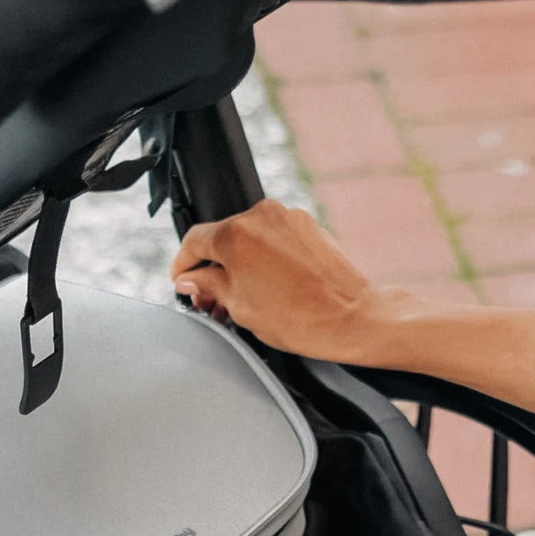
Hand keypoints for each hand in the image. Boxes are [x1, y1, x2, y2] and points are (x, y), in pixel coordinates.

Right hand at [169, 199, 391, 361]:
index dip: (183, 265)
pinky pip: (274, 239)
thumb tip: (192, 279)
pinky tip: (266, 286)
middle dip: (213, 269)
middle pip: (222, 238)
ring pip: (249, 238)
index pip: (194, 241)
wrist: (352, 318)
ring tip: (241, 297)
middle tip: (210, 299)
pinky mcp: (308, 225)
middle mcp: (261, 217)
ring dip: (240, 264)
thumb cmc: (301, 318)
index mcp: (236, 234)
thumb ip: (209, 286)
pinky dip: (264, 258)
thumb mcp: (240, 307)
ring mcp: (287, 218)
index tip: (182, 280)